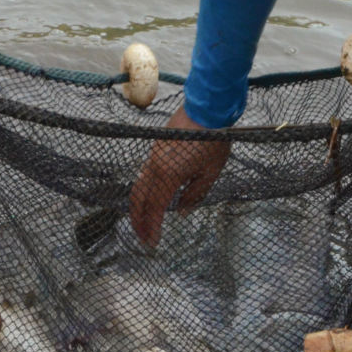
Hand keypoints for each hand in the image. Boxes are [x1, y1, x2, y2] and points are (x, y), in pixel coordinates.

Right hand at [130, 105, 230, 248]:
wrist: (207, 109)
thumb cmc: (214, 141)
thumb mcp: (210, 173)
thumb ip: (195, 195)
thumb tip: (182, 211)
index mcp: (168, 175)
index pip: (155, 208)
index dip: (152, 227)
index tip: (153, 243)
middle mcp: (155, 166)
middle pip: (138, 198)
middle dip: (138, 220)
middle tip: (143, 237)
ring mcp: (153, 155)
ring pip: (139, 184)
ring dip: (140, 205)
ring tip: (146, 220)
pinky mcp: (156, 147)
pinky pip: (145, 172)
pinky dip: (145, 189)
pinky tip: (154, 197)